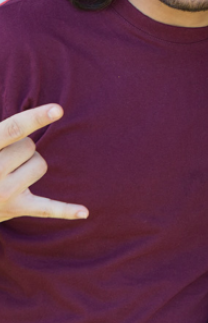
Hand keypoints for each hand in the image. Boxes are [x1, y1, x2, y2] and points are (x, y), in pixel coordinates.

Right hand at [0, 105, 88, 221]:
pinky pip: (46, 208)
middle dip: (20, 148)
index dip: (36, 117)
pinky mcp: (15, 207)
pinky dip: (65, 211)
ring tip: (6, 174)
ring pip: (40, 164)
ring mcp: (4, 192)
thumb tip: (45, 112)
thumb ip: (3, 130)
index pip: (13, 129)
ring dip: (29, 165)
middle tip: (2, 158)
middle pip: (29, 145)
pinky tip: (84, 213)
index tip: (59, 109)